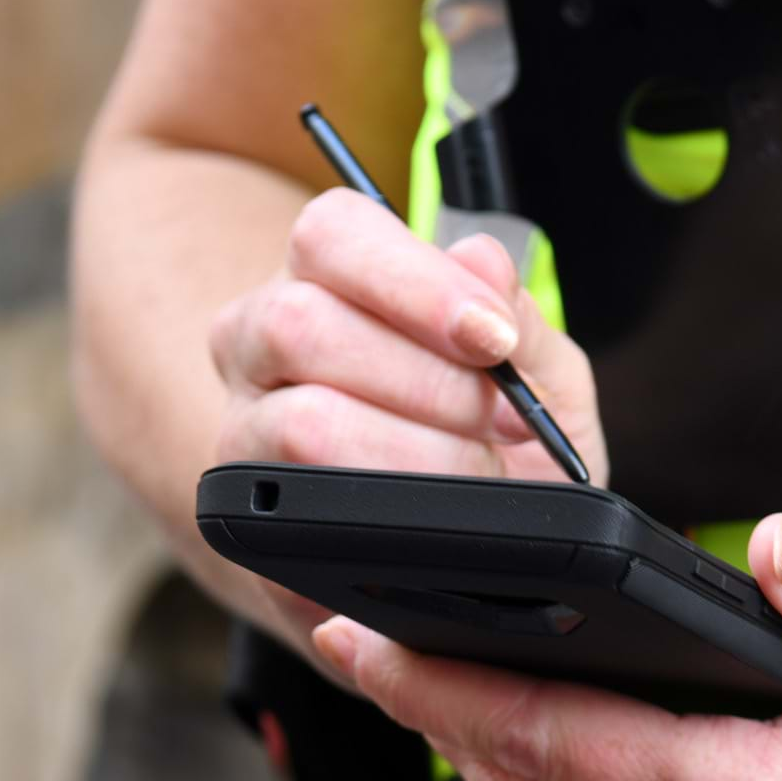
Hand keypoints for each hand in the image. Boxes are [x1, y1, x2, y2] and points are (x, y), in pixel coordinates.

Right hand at [208, 189, 606, 650]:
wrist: (471, 546)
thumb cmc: (499, 438)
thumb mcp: (538, 373)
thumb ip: (520, 317)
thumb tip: (483, 261)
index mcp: (326, 279)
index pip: (330, 234)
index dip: (416, 282)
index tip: (495, 338)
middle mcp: (259, 345)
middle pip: (299, 324)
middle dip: (428, 381)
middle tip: (506, 423)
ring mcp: (242, 435)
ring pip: (300, 423)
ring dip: (418, 455)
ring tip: (481, 474)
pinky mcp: (249, 524)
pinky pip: (304, 516)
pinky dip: (393, 519)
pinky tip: (440, 520)